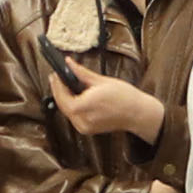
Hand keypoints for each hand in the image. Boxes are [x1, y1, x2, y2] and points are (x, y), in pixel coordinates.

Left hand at [55, 65, 171, 145]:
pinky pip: (74, 117)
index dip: (56, 84)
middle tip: (57, 79)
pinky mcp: (87, 129)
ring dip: (65, 99)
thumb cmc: (125, 98)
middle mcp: (81, 119)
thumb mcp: (101, 80)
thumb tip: (70, 64)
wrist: (137, 113)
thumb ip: (81, 73)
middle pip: (62, 105)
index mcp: (83, 106)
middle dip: (58, 91)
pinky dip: (72, 107)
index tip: (55, 75)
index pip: (61, 96)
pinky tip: (74, 98)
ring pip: (67, 111)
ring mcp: (84, 126)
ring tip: (65, 86)